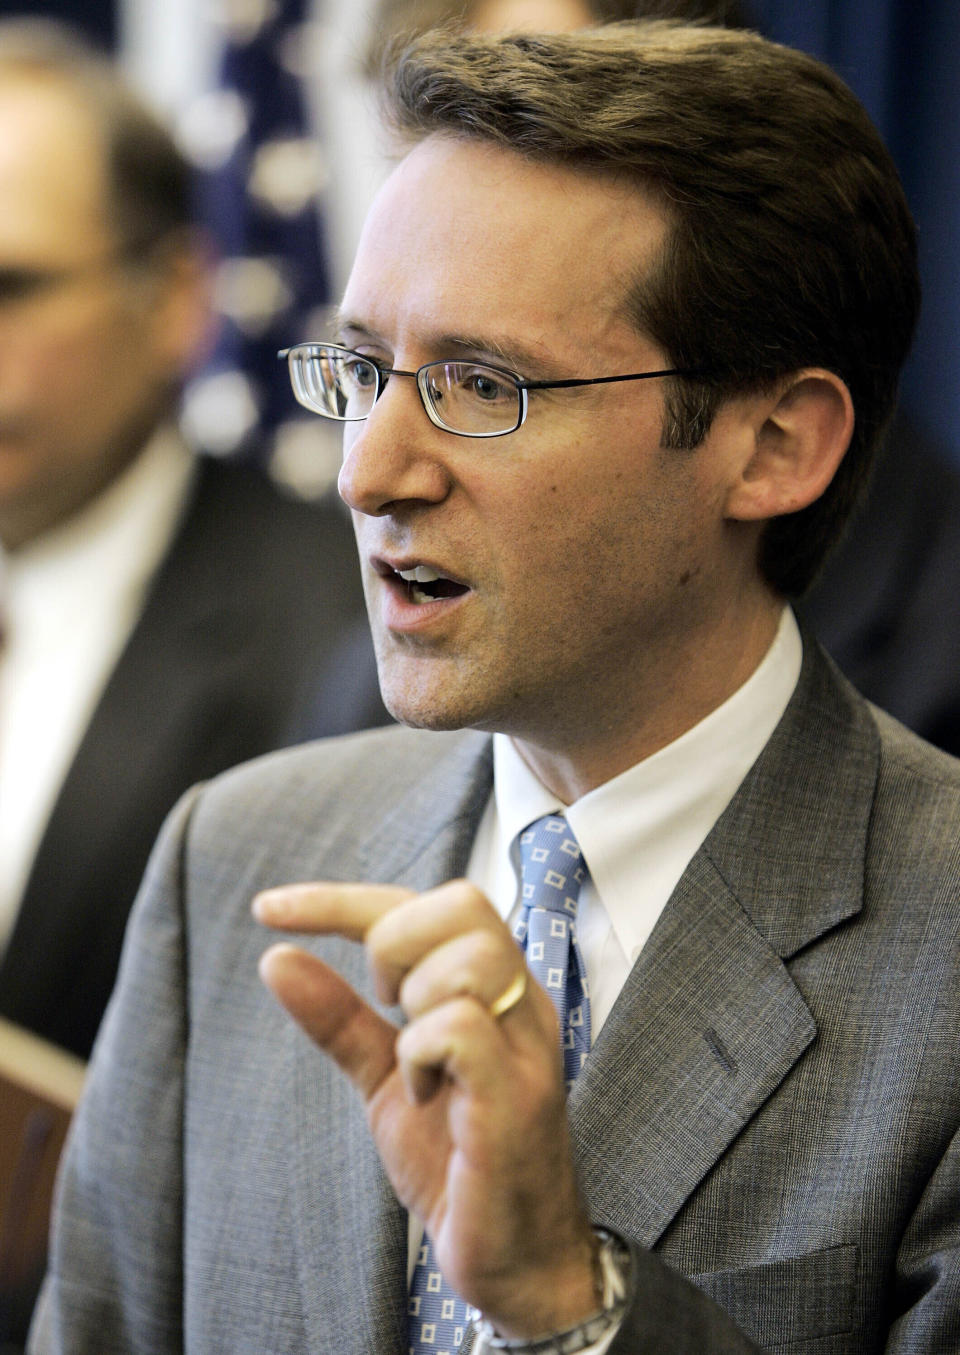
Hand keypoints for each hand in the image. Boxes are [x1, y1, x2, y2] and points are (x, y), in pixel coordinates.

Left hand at [253, 878, 599, 1337]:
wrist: (515, 1261)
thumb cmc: (457, 1162)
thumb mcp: (385, 1078)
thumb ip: (339, 1017)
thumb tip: (276, 956)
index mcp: (494, 988)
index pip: (428, 901)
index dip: (342, 899)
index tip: (268, 909)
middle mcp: (519, 1002)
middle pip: (461, 903)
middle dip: (390, 942)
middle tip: (381, 1008)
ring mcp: (525, 1047)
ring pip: (467, 958)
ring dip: (413, 1001)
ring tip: (412, 1062)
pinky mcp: (517, 1098)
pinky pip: (460, 1029)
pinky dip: (419, 1052)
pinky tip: (422, 1093)